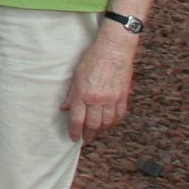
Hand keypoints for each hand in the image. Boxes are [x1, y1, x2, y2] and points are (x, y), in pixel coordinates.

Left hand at [62, 26, 139, 141]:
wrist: (114, 49)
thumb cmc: (92, 58)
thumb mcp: (76, 75)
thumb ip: (71, 94)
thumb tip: (64, 108)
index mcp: (83, 94)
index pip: (77, 120)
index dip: (75, 132)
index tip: (73, 138)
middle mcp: (98, 100)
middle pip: (93, 125)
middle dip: (88, 135)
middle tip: (85, 139)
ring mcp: (112, 99)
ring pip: (107, 123)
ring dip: (101, 131)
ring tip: (96, 132)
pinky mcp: (123, 97)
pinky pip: (119, 116)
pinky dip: (113, 122)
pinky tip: (109, 124)